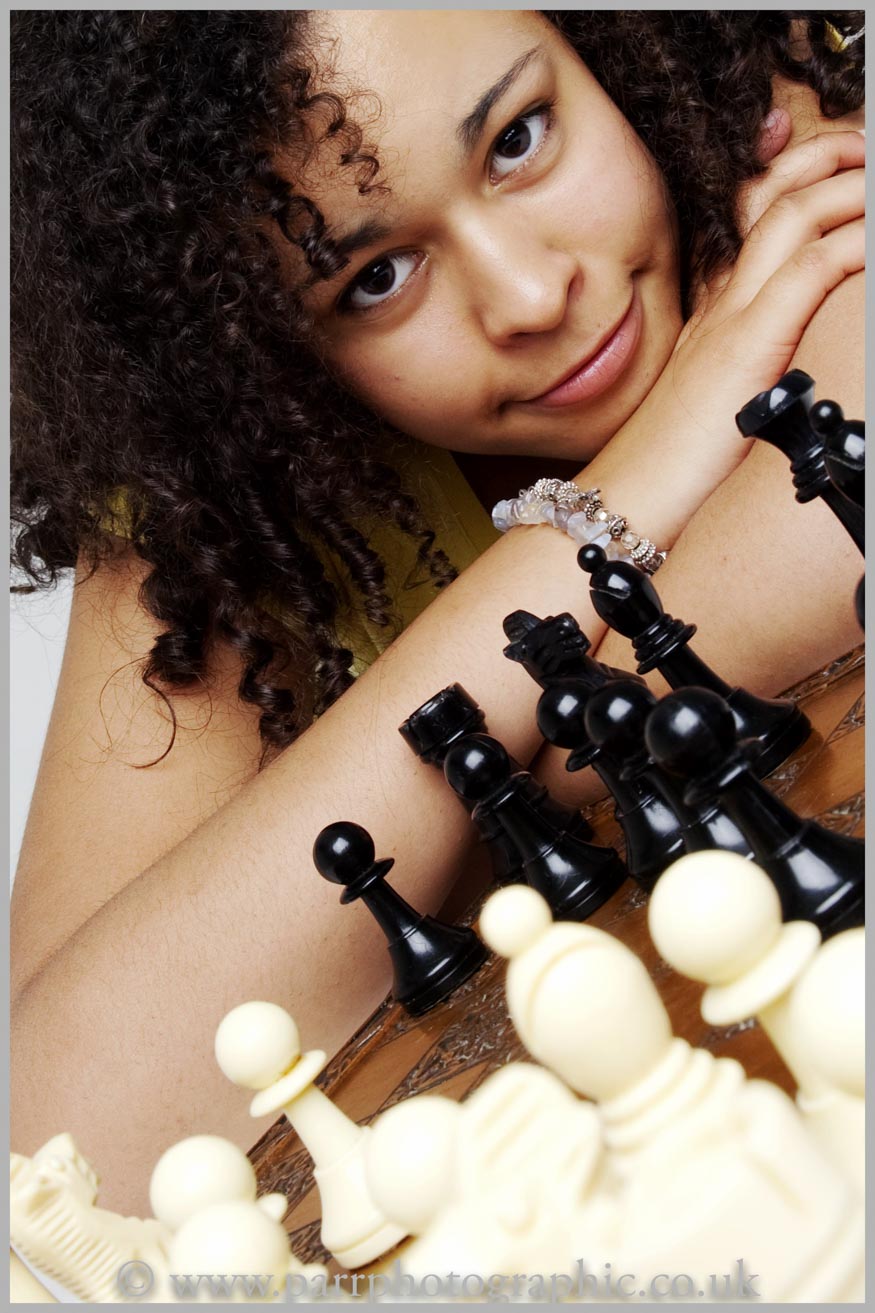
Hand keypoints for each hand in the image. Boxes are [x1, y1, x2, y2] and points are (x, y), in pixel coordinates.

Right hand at [662, 127, 863, 479]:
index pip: (752, 220)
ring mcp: (731, 320)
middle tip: (864, 150)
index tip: (832, 160)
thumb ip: (748, 371)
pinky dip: (851, 244)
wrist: (633, 497)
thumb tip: (786, 371)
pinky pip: (807, 272)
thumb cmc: (676, 466)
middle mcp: (721, 303)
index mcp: (715, 313)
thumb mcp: (717, 403)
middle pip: (769, 197)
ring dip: (846, 186)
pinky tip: (872, 239)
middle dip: (825, 158)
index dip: (792, 175)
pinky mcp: (745, 348)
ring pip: (791, 217)